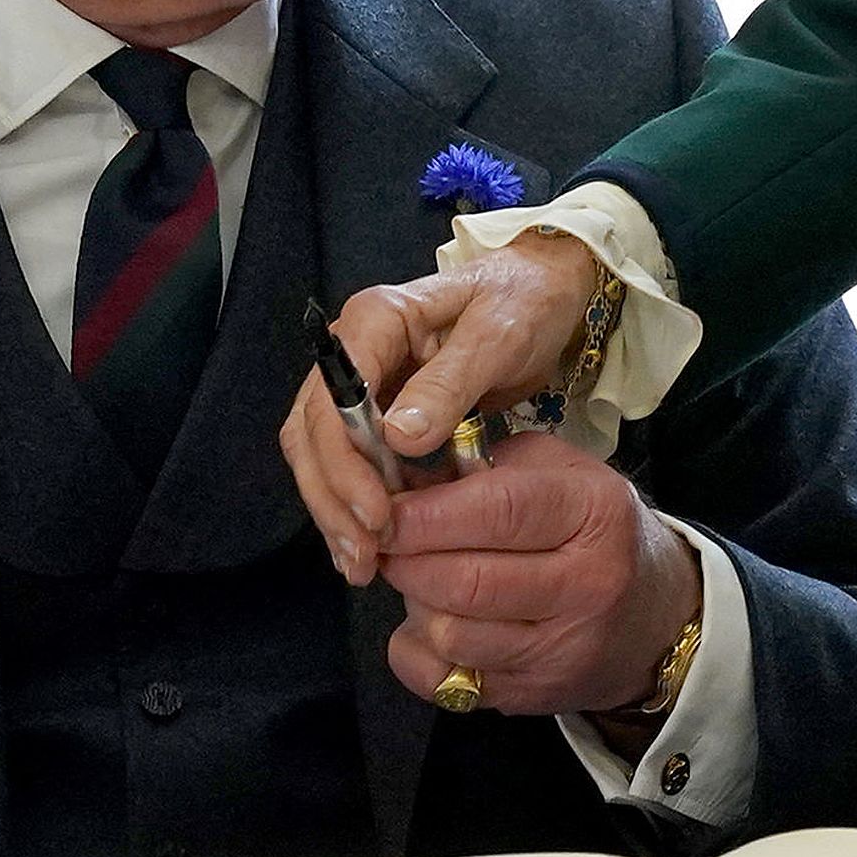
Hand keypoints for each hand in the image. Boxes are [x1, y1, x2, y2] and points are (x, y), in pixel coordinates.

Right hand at [279, 228, 605, 579]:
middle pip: (312, 430)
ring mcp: (363, 381)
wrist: (544, 291)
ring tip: (361, 564)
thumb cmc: (524, 302)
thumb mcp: (497, 336)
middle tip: (364, 556)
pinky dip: (354, 504)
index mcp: (376, 319)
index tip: (376, 515)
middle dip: (332, 498)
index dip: (344, 462)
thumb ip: (449, 383)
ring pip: (320, 451)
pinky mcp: (379, 411)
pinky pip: (349, 460)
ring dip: (335, 510)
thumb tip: (397, 439)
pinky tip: (370, 547)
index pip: (331, 396)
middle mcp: (355, 349)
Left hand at [377, 429, 700, 719]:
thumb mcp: (561, 472)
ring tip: (417, 576)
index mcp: (595, 514)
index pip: (499, 511)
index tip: (387, 508)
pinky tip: (427, 623)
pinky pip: (441, 681)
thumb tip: (400, 474)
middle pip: (468, 581)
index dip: (429, 513)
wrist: (654, 620)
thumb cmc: (593, 530)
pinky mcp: (531, 696)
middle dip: (407, 559)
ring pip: (450, 636)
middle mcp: (588, 586)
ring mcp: (560, 651)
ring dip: (413, 602)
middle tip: (387, 540)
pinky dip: (414, 651)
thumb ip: (485, 463)